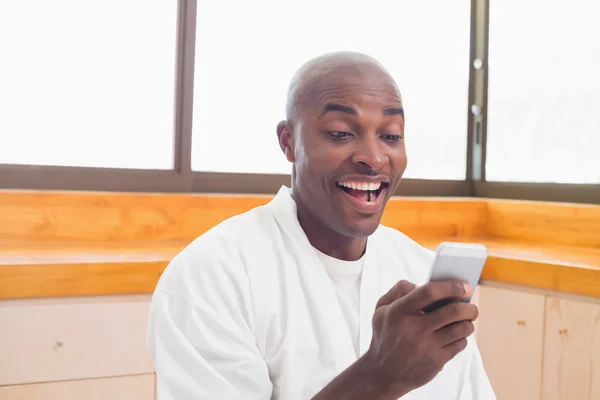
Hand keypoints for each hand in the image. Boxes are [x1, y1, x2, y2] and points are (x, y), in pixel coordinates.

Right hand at [363, 280, 477, 397]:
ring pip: (461, 329)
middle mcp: (414, 329)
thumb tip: (420, 284)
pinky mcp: (437, 361)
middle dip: (468, 306)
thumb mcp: (381, 310)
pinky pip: (460, 344)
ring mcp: (427, 346)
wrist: (383, 373)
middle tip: (470, 305)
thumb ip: (398, 291)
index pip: (429, 293)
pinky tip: (456, 335)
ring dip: (468, 322)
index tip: (464, 285)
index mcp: (399, 312)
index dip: (450, 286)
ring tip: (466, 319)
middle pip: (453, 311)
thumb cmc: (385, 337)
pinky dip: (462, 337)